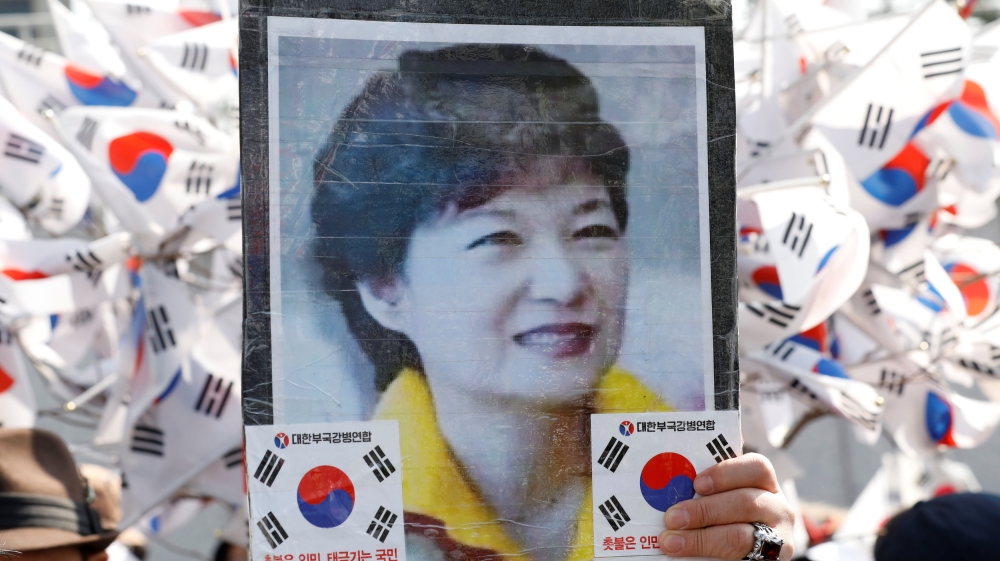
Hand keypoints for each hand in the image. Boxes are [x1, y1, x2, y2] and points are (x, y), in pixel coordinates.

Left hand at [658, 453, 794, 559]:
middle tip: (672, 517)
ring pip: (740, 536)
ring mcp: (778, 538)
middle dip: (704, 510)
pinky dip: (709, 555)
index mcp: (765, 483)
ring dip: (700, 538)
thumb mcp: (723, 499)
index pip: (756, 467)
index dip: (726, 473)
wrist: (744, 553)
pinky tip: (690, 556)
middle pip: (745, 502)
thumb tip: (668, 490)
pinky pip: (739, 559)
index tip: (697, 484)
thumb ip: (707, 493)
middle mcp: (778, 508)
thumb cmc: (725, 518)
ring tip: (671, 542)